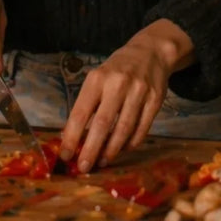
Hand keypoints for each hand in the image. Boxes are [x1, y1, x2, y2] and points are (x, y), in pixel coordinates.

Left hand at [59, 20, 192, 172]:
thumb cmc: (117, 70)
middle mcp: (118, 84)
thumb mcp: (97, 79)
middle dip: (91, 149)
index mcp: (97, 79)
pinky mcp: (155, 100)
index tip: (65, 155)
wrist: (151, 52)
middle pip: (102, 124)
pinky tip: (122, 150)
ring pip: (124, 129)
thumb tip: (73, 138)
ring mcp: (139, 92)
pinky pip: (142, 128)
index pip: (81, 112)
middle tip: (84, 168)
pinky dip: (131, 143)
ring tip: (102, 161)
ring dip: (111, 150)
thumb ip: (87, 104)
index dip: (72, 136)